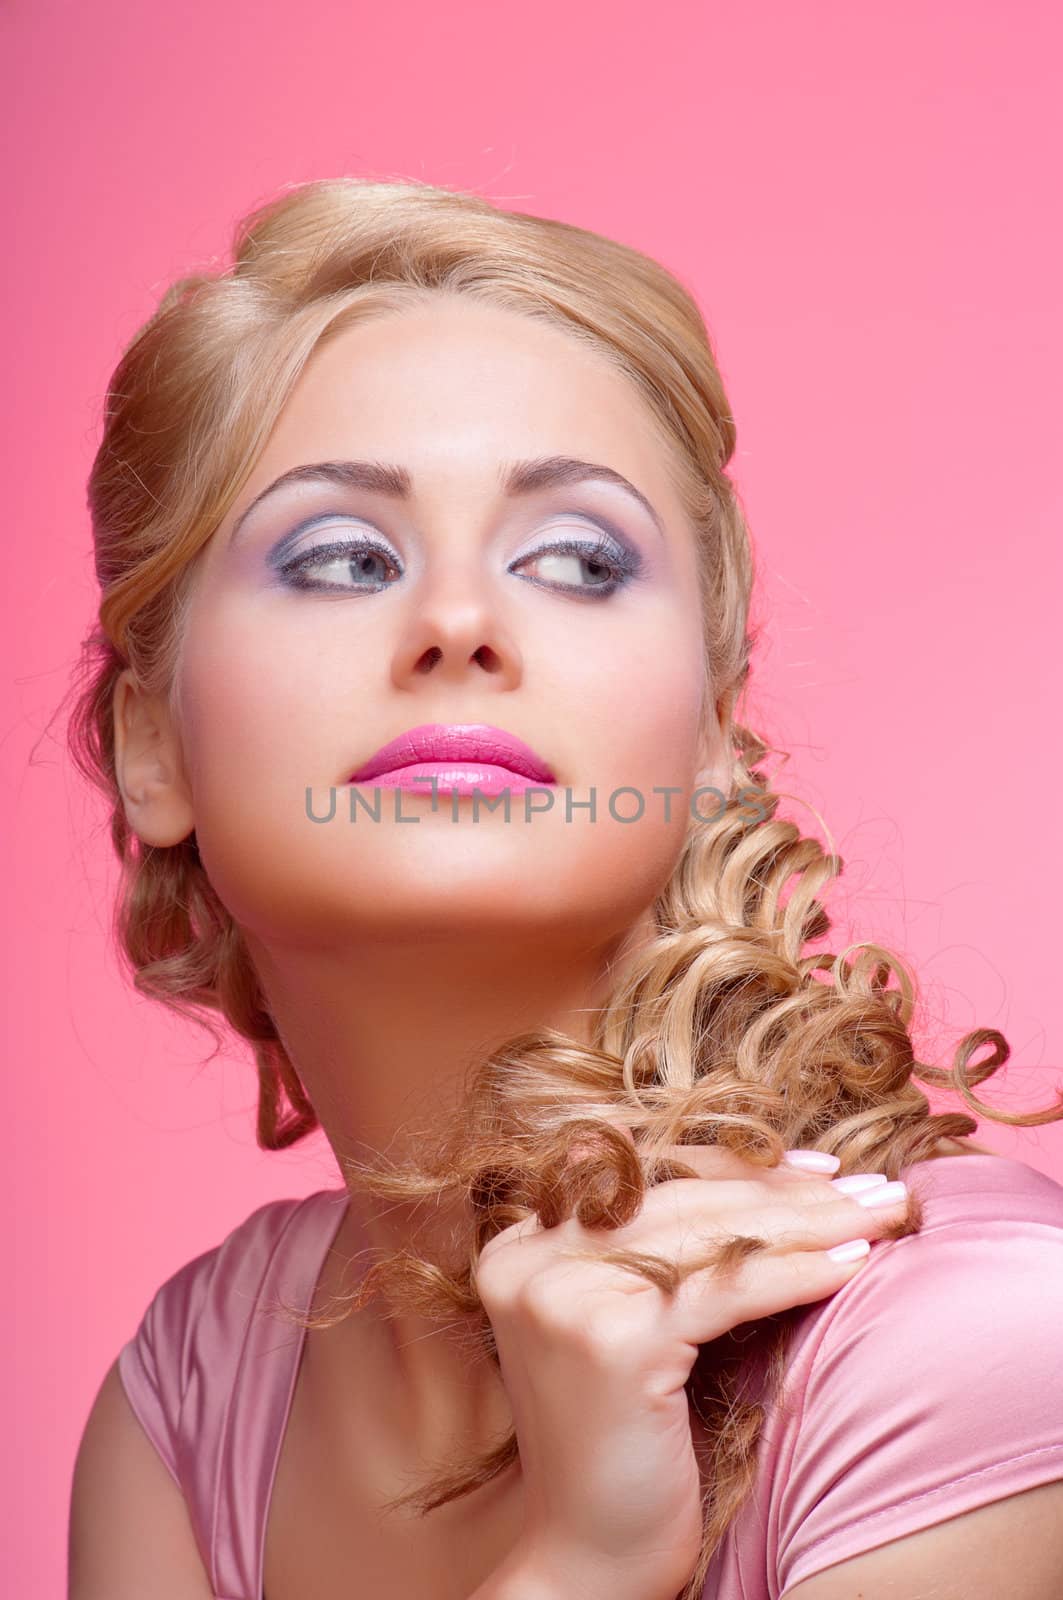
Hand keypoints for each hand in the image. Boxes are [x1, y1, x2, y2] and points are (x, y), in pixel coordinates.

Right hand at [473, 1141, 908, 1596]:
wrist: (589, 1559)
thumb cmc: (624, 1442)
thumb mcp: (633, 1322)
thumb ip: (663, 1249)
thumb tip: (771, 1173)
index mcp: (522, 1243)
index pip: (649, 1178)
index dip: (738, 1167)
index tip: (821, 1169)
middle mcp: (527, 1257)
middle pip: (685, 1201)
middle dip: (789, 1193)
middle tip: (877, 1187)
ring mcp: (562, 1294)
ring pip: (712, 1240)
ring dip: (811, 1224)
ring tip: (883, 1216)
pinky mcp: (609, 1339)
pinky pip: (725, 1291)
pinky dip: (797, 1275)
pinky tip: (853, 1267)